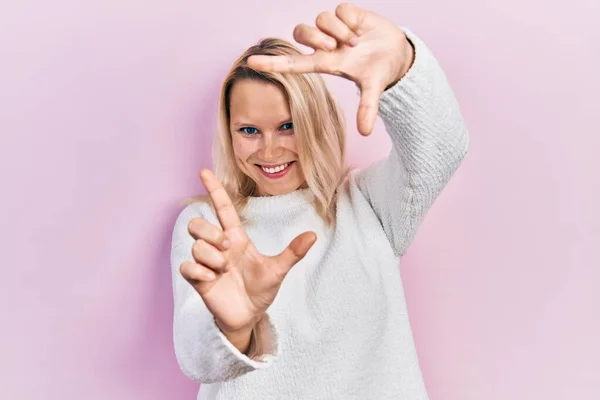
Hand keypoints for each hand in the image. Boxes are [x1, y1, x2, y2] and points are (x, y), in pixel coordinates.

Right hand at [180, 169, 316, 338]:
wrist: (249, 316)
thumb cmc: (261, 290)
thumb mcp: (278, 270)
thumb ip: (293, 253)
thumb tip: (313, 235)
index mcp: (236, 239)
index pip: (223, 209)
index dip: (214, 190)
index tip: (204, 171)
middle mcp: (218, 247)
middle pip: (198, 223)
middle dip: (210, 232)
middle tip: (227, 250)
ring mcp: (206, 263)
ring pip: (196, 244)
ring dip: (211, 256)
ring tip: (223, 270)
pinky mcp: (198, 280)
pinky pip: (187, 267)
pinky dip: (198, 271)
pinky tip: (212, 279)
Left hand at [247, 2, 414, 135]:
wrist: (397, 53)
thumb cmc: (378, 71)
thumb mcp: (373, 89)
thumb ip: (367, 108)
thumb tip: (365, 132)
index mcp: (326, 63)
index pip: (294, 63)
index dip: (273, 64)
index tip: (252, 63)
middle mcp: (326, 44)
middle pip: (301, 32)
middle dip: (315, 39)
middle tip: (334, 47)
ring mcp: (335, 28)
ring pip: (321, 19)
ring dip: (338, 31)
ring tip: (355, 42)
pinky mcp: (348, 13)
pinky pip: (339, 10)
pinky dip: (350, 20)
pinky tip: (360, 29)